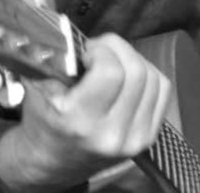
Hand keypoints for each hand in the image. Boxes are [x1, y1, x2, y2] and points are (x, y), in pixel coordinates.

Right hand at [0, 33, 170, 190]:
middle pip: (136, 71)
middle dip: (117, 48)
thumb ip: (53, 61)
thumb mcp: (36, 89)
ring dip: (132, 60)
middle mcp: (112, 134)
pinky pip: (162, 90)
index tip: (86, 52)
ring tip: (111, 64)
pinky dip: (147, 75)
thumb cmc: (44, 121)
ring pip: (153, 77)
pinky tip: (126, 78)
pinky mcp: (148, 138)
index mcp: (80, 122)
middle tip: (99, 51)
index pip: (110, 71)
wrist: (53, 161)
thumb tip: (71, 36)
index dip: (100, 50)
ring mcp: (135, 139)